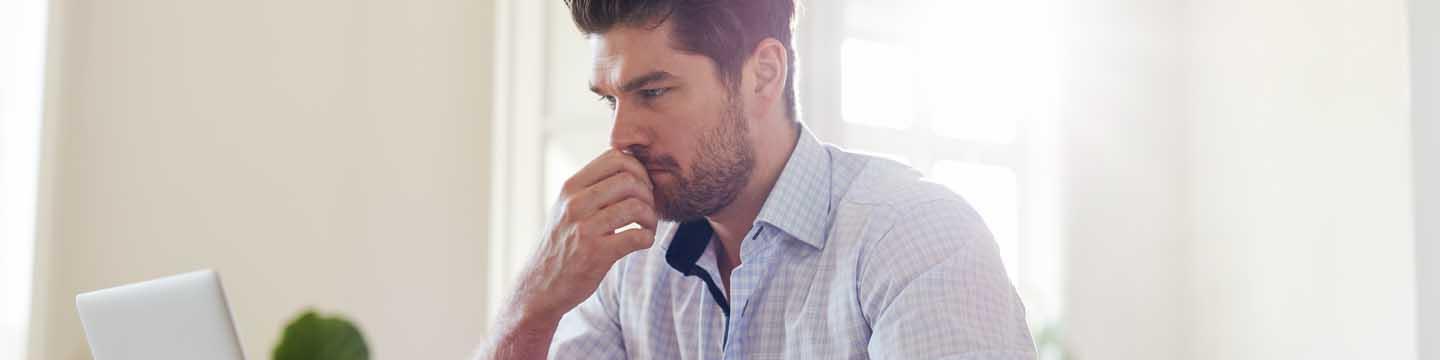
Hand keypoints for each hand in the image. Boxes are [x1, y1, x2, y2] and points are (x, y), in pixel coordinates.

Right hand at [508, 149, 658, 320]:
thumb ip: (590, 188)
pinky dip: (648, 238)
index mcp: (570, 188)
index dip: (638, 169)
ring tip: (647, 227)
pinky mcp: (596, 254)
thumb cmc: (561, 245)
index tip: (640, 187)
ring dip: (651, 218)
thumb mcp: (566, 208)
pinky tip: (642, 242)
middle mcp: (575, 204)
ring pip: (636, 206)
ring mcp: (584, 228)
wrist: (539, 287)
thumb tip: (628, 166)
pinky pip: (637, 236)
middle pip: (629, 179)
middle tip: (647, 209)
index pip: (615, 158)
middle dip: (648, 193)